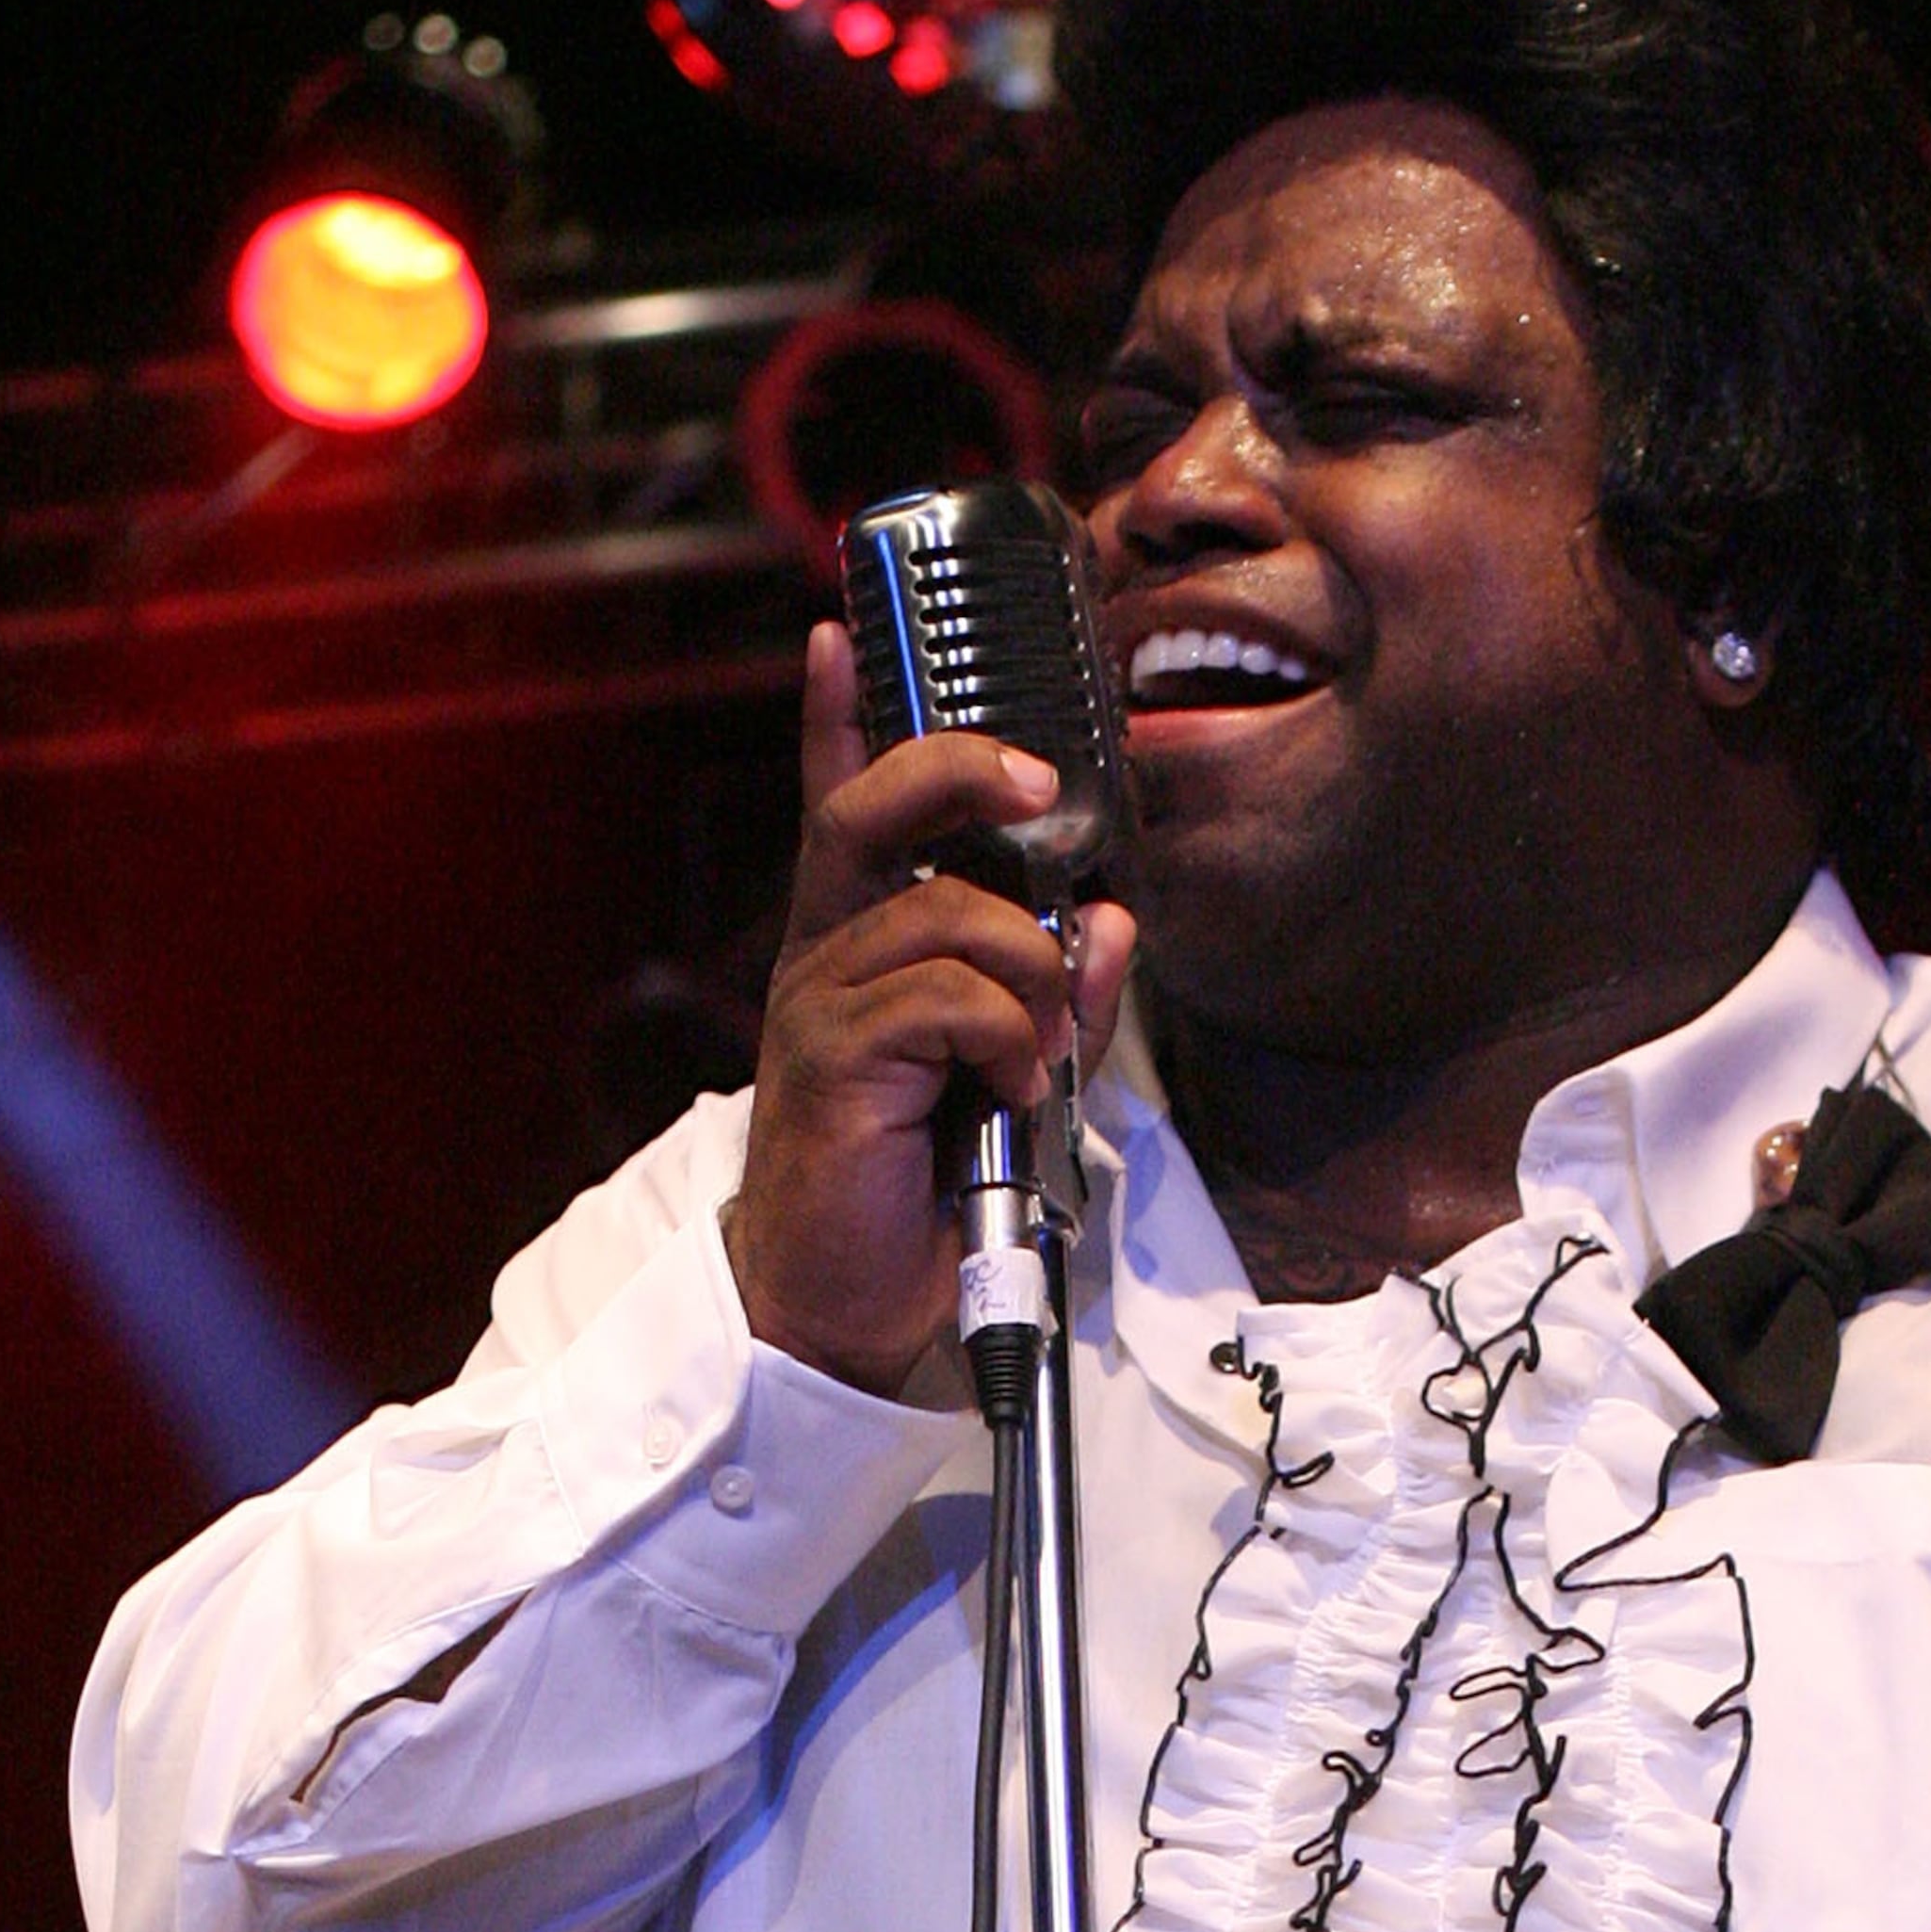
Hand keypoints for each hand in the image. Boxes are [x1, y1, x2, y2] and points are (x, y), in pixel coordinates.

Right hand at [723, 624, 1139, 1394]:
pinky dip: (1004, 1034)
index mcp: (859, 943)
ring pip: (946, 915)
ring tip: (1037, 1048)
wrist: (841, 1299)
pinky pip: (942, 1000)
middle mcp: (826, 953)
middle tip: (1038, 785)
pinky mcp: (834, 1061)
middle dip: (962, 771)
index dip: (836, 716)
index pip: (842, 805)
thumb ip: (1059, 993)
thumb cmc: (915, 1183)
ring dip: (1026, 971)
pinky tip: (1010, 1085)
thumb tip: (1109, 919)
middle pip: (877, 810)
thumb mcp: (1010, 1072)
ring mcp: (821, 1003)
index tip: (838, 632)